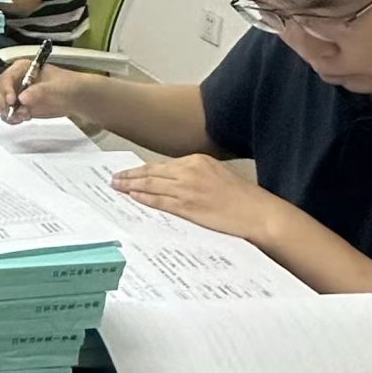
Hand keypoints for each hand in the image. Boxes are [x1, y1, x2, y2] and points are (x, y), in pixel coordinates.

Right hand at [0, 58, 82, 123]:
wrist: (76, 99)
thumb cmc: (68, 86)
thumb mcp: (57, 86)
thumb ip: (40, 91)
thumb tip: (22, 97)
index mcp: (23, 68)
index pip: (6, 77)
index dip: (6, 89)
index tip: (12, 101)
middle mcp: (16, 80)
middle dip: (2, 102)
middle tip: (13, 111)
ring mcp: (16, 94)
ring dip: (7, 112)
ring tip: (24, 115)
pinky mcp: (18, 106)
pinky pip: (6, 113)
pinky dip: (11, 118)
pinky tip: (23, 118)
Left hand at [111, 155, 294, 245]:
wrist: (257, 212)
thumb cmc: (241, 197)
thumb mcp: (217, 175)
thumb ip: (194, 174)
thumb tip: (173, 181)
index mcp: (197, 160)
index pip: (162, 165)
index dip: (143, 169)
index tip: (130, 172)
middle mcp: (190, 171)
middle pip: (152, 172)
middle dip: (130, 175)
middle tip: (114, 178)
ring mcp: (187, 189)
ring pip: (151, 185)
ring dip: (131, 186)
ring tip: (117, 187)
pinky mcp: (188, 207)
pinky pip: (159, 201)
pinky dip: (144, 198)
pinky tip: (132, 197)